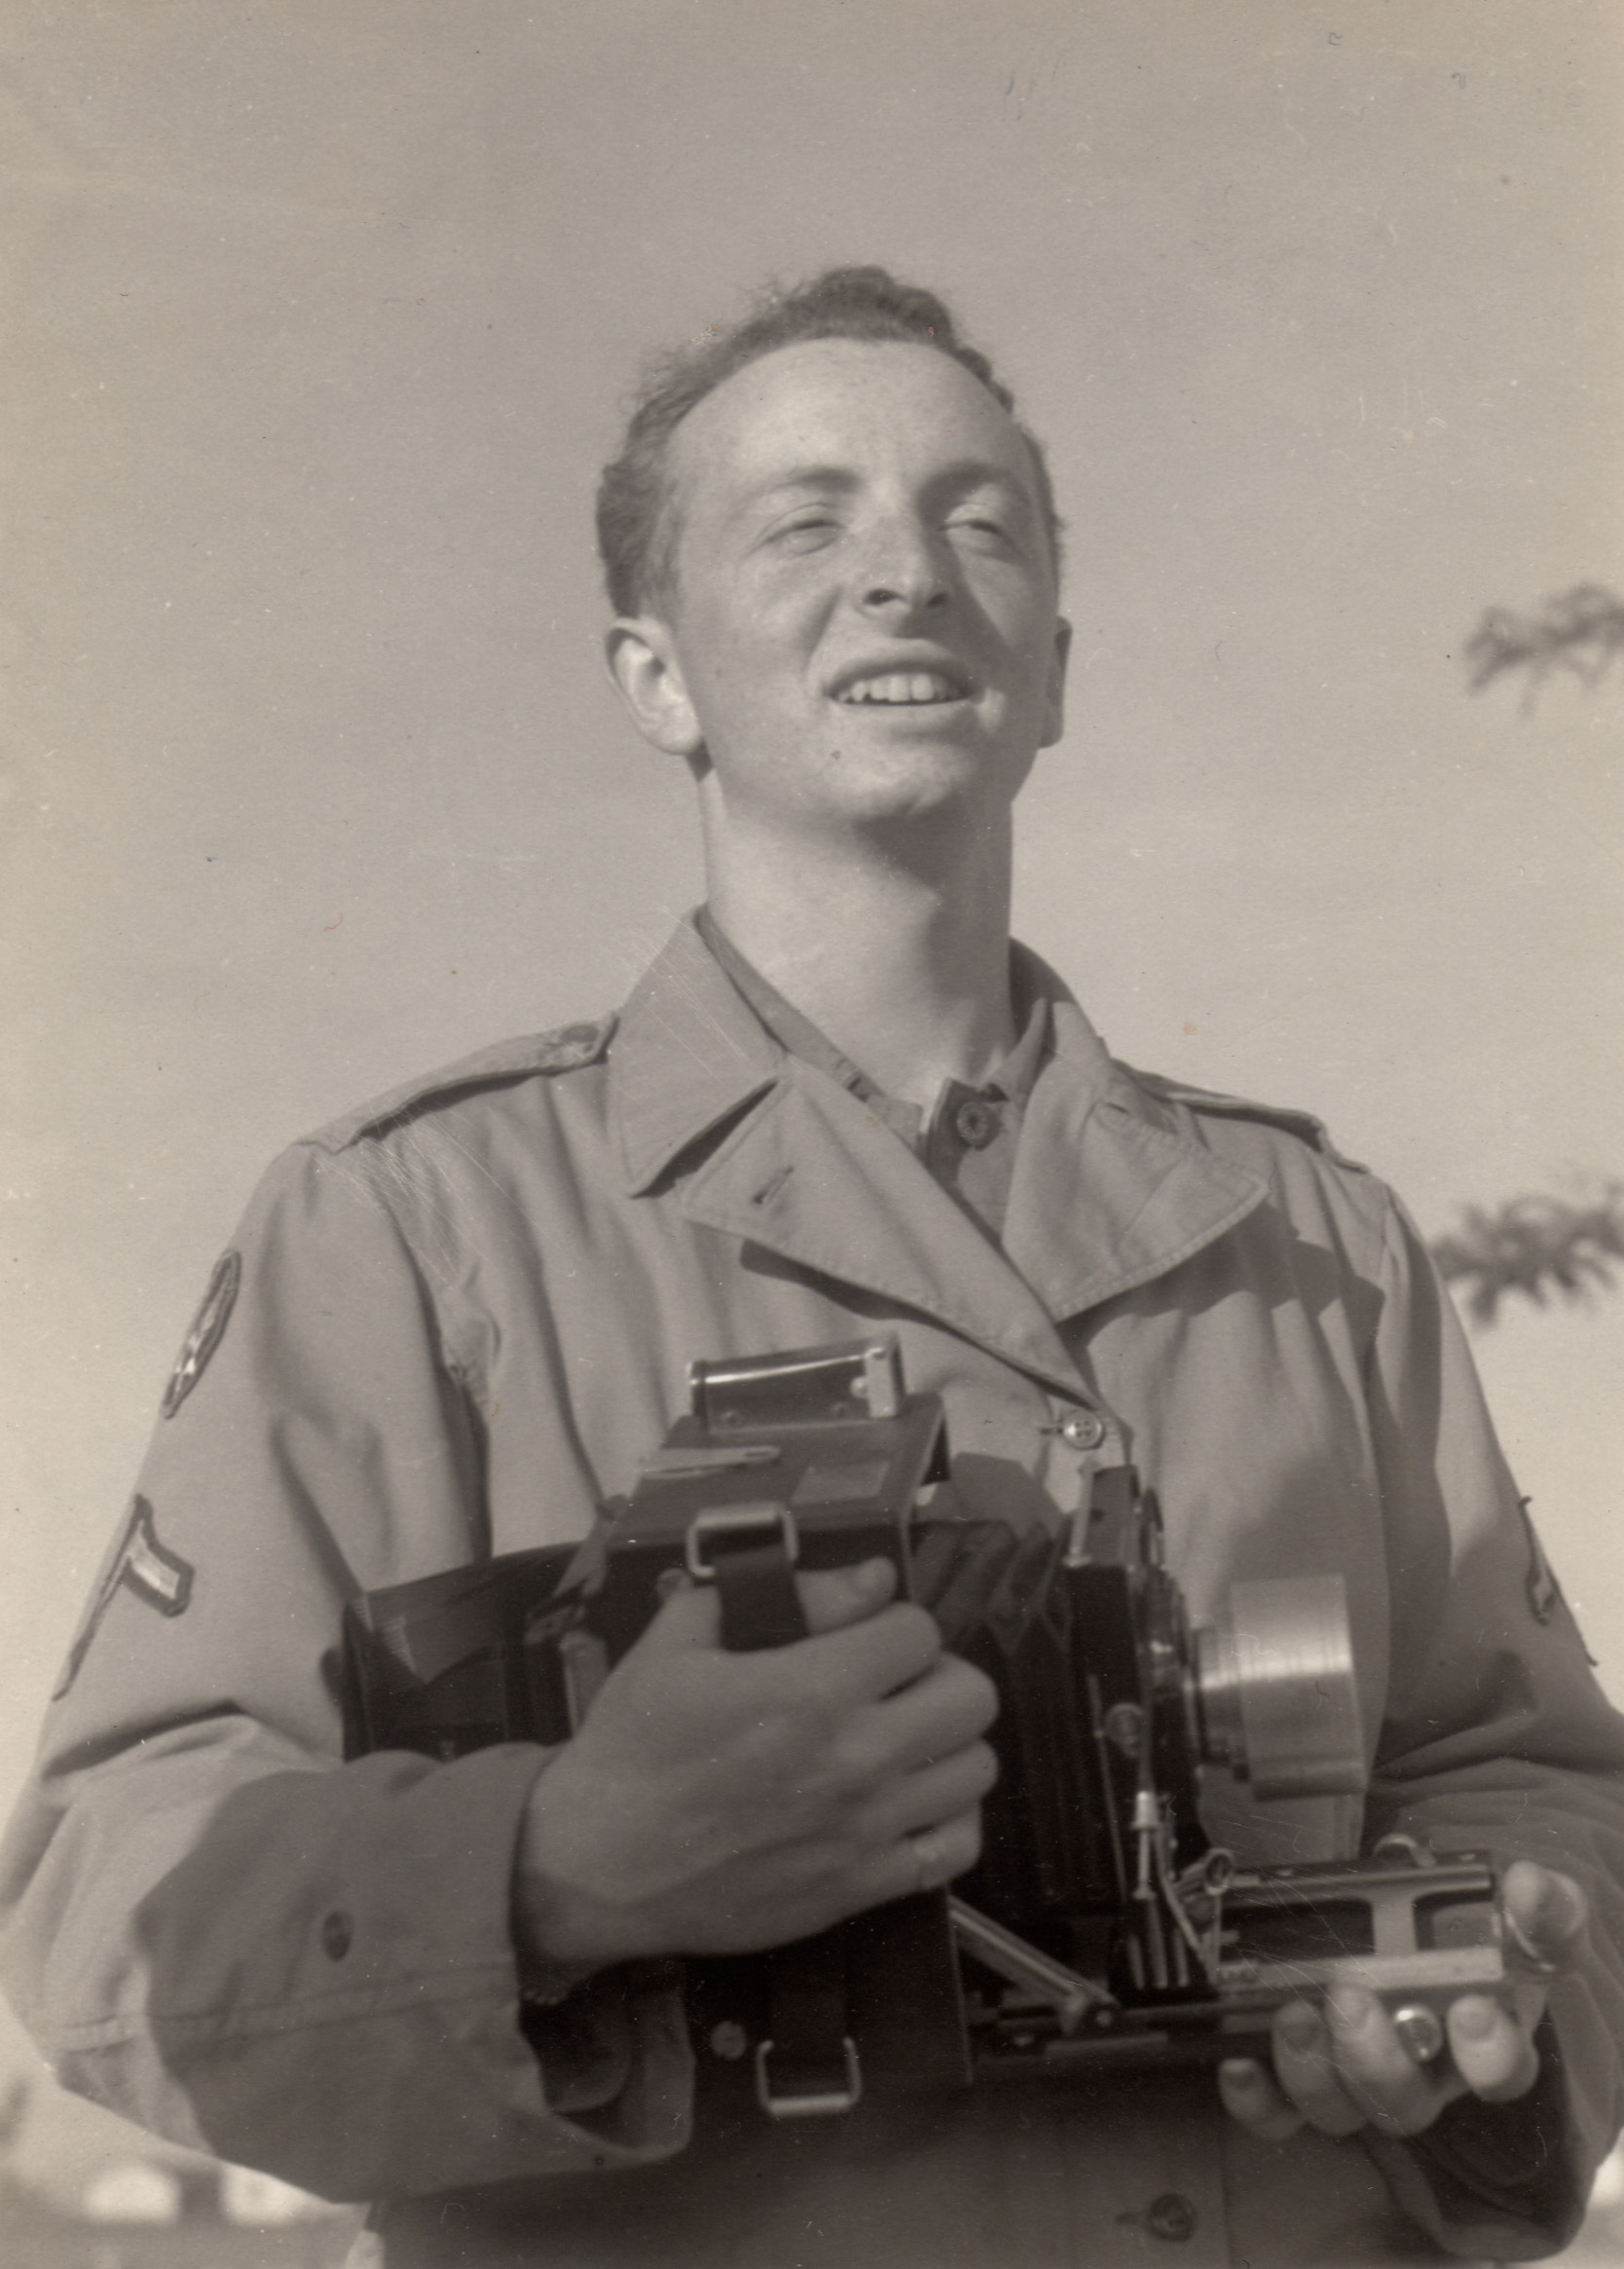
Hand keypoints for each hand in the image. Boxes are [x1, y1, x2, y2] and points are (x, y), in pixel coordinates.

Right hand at [514, 1556, 998, 1970]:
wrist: (596, 1861)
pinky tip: (912, 1803)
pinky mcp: (858, 1886)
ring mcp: (863, 1829)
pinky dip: (948, 1821)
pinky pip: (954, 1850)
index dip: (894, 1623)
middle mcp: (853, 1758)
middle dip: (937, 1675)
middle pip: (970, 1696)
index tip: (866, 1637)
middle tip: (894, 1685)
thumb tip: (870, 1579)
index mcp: (811, 1689)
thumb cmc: (632, 1747)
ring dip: (946, 1745)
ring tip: (903, 1741)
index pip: (920, 1631)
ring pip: (974, 1769)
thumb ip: (786, 1595)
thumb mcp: (683, 1639)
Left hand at [1218, 1861, 1586, 2142]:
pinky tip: (1238, 2061)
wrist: (1408, 1916)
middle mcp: (1421, 2073)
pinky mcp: (1299, 2078)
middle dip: (1374, 2057)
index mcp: (1481, 2038)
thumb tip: (1528, 1887)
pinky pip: (1277, 2111)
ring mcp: (1357, 2080)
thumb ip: (1534, 1901)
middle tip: (1349, 1998)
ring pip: (1338, 2108)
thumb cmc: (1461, 1923)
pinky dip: (1256, 2096)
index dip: (1488, 2052)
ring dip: (1311, 2068)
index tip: (1471, 2008)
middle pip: (1404, 2101)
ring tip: (1293, 2013)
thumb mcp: (1509, 1905)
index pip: (1499, 2070)